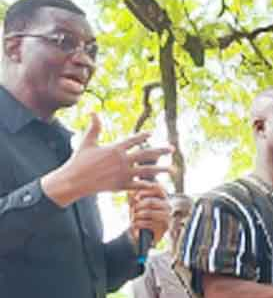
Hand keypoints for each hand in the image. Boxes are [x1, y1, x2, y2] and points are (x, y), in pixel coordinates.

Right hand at [42, 115, 173, 205]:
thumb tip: (93, 111)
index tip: (152, 133)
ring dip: (161, 170)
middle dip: (161, 151)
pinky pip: (139, 185)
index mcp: (115, 148)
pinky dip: (149, 185)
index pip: (133, 140)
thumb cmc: (79, 161)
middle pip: (146, 154)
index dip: (143, 136)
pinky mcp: (121, 186)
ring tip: (173, 169)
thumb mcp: (87, 142)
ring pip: (147, 171)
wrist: (73, 180)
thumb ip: (94, 128)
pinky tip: (160, 185)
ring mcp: (123, 174)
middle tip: (173, 149)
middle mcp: (122, 160)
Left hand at [127, 183, 170, 246]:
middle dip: (138, 206)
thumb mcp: (135, 203)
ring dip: (137, 216)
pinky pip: (147, 223)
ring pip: (147, 213)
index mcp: (163, 197)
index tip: (135, 197)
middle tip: (132, 210)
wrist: (143, 234)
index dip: (145, 191)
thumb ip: (134, 196)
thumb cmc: (139, 215)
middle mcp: (168, 206)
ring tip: (133, 218)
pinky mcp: (164, 227)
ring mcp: (167, 216)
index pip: (157, 188)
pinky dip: (137, 224)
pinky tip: (135, 225)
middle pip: (150, 202)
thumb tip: (131, 192)